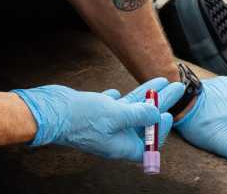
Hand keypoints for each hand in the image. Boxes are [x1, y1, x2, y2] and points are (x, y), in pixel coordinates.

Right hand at [13, 77, 183, 160]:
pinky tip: (122, 92)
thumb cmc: (82, 117)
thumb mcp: (116, 115)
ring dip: (146, 95)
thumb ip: (138, 115)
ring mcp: (103, 124)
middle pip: (143, 122)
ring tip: (161, 80)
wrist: (51, 111)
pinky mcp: (93, 112)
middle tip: (176, 88)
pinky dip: (120, 98)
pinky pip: (112, 106)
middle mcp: (113, 136)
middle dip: (160, 104)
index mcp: (120, 145)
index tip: (168, 113)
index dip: (160, 130)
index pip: (148, 144)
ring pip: (130, 109)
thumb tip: (157, 114)